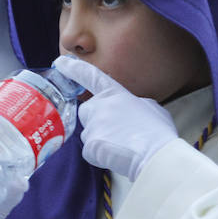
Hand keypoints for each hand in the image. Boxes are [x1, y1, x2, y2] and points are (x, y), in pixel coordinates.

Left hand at [52, 55, 176, 180]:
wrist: (156, 154)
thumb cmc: (158, 132)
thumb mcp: (149, 106)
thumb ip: (131, 102)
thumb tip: (128, 108)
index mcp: (116, 93)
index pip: (91, 76)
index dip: (74, 69)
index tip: (59, 62)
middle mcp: (100, 106)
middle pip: (87, 111)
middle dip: (96, 120)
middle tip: (116, 131)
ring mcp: (93, 125)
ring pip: (89, 133)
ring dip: (100, 139)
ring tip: (121, 145)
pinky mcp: (90, 145)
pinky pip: (91, 152)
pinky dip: (100, 156)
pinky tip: (117, 156)